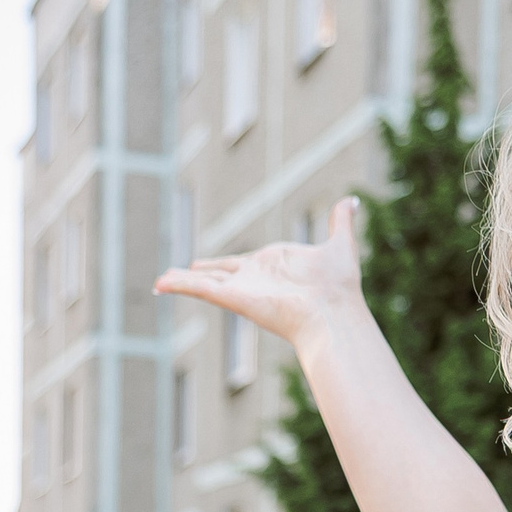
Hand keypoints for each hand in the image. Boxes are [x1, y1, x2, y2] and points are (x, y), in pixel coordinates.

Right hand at [153, 195, 368, 358]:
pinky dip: (180, 286)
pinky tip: (162, 283)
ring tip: (159, 282)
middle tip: (174, 275)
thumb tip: (351, 200)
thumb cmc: (339, 287)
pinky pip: (201, 289)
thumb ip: (341, 222)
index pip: (238, 264)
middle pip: (216, 274)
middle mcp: (254, 279)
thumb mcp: (340, 244)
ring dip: (181, 281)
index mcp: (271, 266)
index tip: (202, 263)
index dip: (219, 263)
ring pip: (204, 282)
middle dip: (194, 274)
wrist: (333, 311)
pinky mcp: (234, 297)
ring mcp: (242, 288)